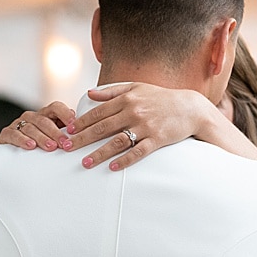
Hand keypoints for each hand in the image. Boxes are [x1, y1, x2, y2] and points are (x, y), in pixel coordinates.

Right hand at [0, 101, 75, 151]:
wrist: (13, 162)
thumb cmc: (37, 147)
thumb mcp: (52, 138)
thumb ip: (64, 131)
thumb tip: (81, 126)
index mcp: (44, 115)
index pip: (55, 107)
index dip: (65, 113)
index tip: (73, 124)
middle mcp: (31, 117)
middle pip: (44, 120)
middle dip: (55, 132)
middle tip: (64, 143)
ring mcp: (18, 124)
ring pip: (30, 128)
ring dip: (42, 137)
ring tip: (51, 147)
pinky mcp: (6, 134)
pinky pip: (14, 134)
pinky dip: (22, 140)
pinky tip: (31, 146)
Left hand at [65, 83, 221, 170]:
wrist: (190, 108)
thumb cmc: (161, 98)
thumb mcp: (136, 88)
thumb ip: (111, 91)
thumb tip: (89, 94)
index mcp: (127, 99)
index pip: (98, 112)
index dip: (81, 122)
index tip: (68, 131)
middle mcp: (134, 112)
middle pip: (103, 127)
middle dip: (82, 139)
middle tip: (66, 148)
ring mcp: (146, 126)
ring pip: (117, 142)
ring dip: (99, 153)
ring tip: (85, 163)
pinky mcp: (157, 139)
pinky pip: (138, 152)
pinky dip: (125, 160)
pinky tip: (112, 168)